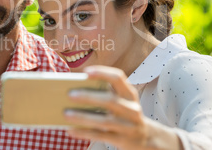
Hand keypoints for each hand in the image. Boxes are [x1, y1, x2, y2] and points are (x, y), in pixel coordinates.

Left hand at [64, 65, 181, 149]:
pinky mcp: (121, 140)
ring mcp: (127, 126)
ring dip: (83, 117)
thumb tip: (74, 89)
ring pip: (104, 121)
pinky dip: (84, 132)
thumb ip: (104, 92)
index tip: (86, 72)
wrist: (146, 137)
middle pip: (110, 101)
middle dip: (89, 97)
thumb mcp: (121, 100)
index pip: (118, 78)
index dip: (102, 73)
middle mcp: (131, 108)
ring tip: (65, 113)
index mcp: (129, 94)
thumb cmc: (124, 112)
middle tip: (70, 94)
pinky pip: (100, 136)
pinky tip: (70, 129)